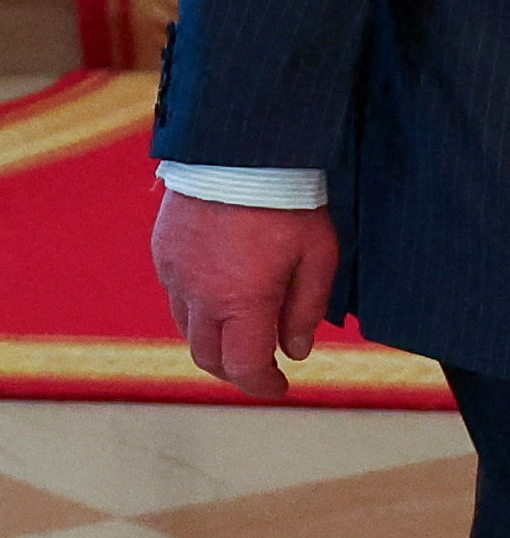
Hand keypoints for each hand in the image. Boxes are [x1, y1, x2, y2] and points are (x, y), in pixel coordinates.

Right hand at [151, 194, 338, 401]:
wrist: (240, 150)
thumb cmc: (287, 199)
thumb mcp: (318, 253)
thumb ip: (307, 308)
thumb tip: (297, 351)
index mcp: (241, 303)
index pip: (245, 366)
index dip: (263, 385)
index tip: (281, 387)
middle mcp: (199, 297)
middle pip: (208, 357)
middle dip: (235, 370)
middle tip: (261, 366)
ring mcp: (175, 275)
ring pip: (188, 329)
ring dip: (213, 340)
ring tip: (242, 332)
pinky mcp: (163, 253)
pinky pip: (175, 295)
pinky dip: (196, 308)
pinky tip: (220, 293)